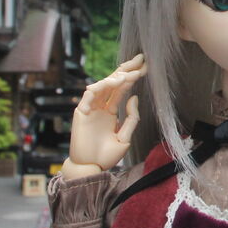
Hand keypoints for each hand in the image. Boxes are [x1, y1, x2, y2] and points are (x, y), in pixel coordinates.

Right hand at [67, 54, 146, 172]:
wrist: (92, 169)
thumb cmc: (107, 156)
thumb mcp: (125, 136)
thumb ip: (131, 117)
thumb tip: (135, 97)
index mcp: (110, 112)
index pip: (122, 89)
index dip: (132, 77)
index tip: (145, 67)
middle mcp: (100, 108)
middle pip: (113, 83)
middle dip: (126, 69)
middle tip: (140, 58)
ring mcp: (91, 109)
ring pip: (102, 86)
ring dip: (116, 78)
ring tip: (130, 73)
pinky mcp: (81, 113)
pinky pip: (89, 96)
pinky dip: (99, 87)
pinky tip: (112, 82)